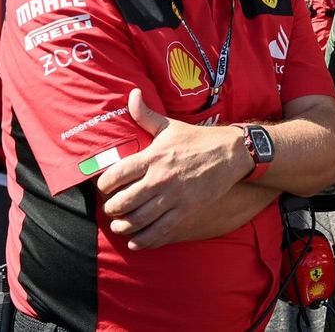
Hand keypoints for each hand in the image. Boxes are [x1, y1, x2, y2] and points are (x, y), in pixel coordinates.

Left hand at [97, 89, 247, 249]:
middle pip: (123, 201)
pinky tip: (137, 241)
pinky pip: (160, 230)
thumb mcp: (170, 125)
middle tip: (110, 210)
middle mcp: (160, 178)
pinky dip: (144, 239)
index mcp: (153, 156)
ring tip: (120, 225)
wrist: (230, 153)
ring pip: (139, 219)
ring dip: (124, 226)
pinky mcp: (187, 209)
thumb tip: (132, 93)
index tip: (104, 189)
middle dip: (111, 210)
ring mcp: (174, 196)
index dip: (104, 186)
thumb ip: (145, 114)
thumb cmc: (197, 139)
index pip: (116, 175)